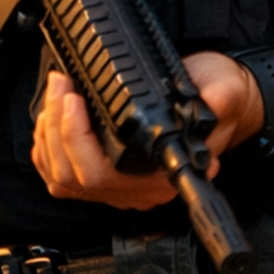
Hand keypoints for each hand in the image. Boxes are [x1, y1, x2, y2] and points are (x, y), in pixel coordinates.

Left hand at [30, 51, 263, 207]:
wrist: (221, 97)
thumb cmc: (221, 98)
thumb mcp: (226, 91)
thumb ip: (218, 100)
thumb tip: (208, 104)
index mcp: (162, 176)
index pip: (104, 175)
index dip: (78, 140)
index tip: (75, 101)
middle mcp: (136, 187)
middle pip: (73, 177)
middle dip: (56, 126)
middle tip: (62, 86)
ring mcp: (118, 182)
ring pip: (61, 178)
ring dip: (47, 134)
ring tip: (57, 93)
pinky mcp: (104, 168)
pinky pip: (59, 174)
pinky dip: (46, 146)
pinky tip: (52, 118)